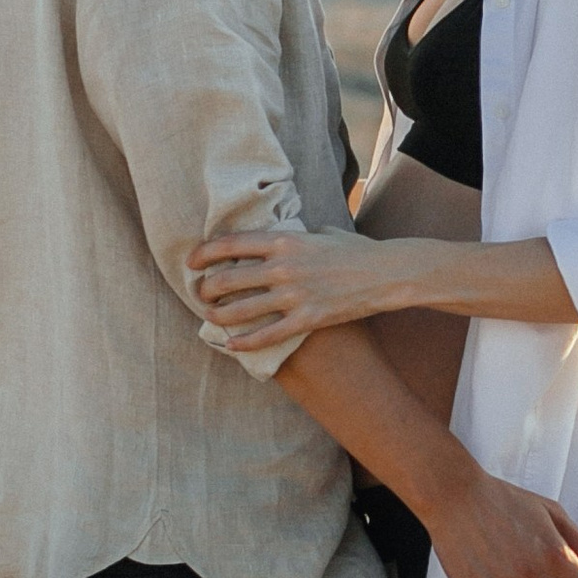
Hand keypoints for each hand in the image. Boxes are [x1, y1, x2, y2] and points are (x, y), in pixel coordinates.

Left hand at [189, 225, 386, 349]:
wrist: (385, 273)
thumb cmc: (354, 250)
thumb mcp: (320, 232)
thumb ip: (294, 235)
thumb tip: (276, 238)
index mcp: (284, 240)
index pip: (230, 244)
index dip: (204, 254)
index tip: (191, 262)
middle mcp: (283, 267)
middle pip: (226, 280)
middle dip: (205, 289)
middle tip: (200, 293)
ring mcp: (293, 295)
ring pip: (239, 310)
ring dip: (217, 315)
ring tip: (210, 316)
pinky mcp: (306, 319)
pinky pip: (266, 336)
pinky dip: (243, 343)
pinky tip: (231, 345)